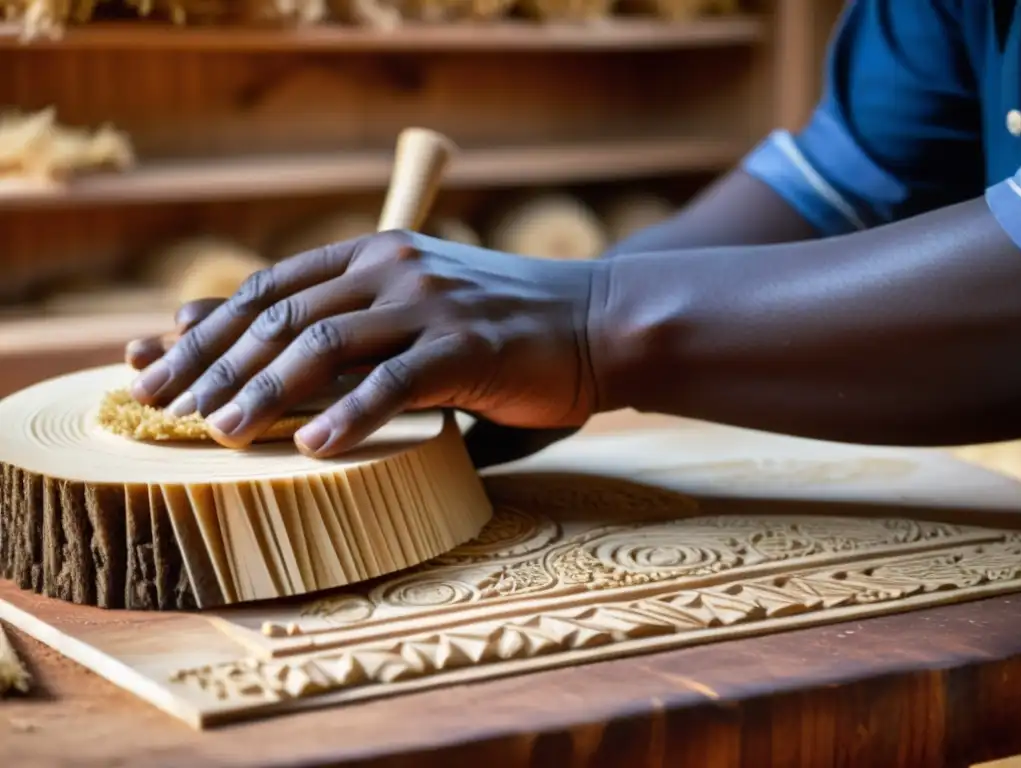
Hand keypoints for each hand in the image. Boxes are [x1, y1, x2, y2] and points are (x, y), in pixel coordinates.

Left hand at [126, 231, 608, 457]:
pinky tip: (310, 449)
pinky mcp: (466, 345)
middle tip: (163, 405)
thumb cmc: (505, 328)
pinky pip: (393, 381)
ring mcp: (429, 302)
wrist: (598, 322)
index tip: (155, 360)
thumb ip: (359, 334)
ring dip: (265, 390)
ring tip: (221, 434)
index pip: (269, 287)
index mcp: (374, 253)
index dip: (207, 326)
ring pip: (324, 343)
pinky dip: (348, 416)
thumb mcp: (420, 314)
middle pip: (280, 314)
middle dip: (215, 363)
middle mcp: (392, 266)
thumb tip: (287, 381)